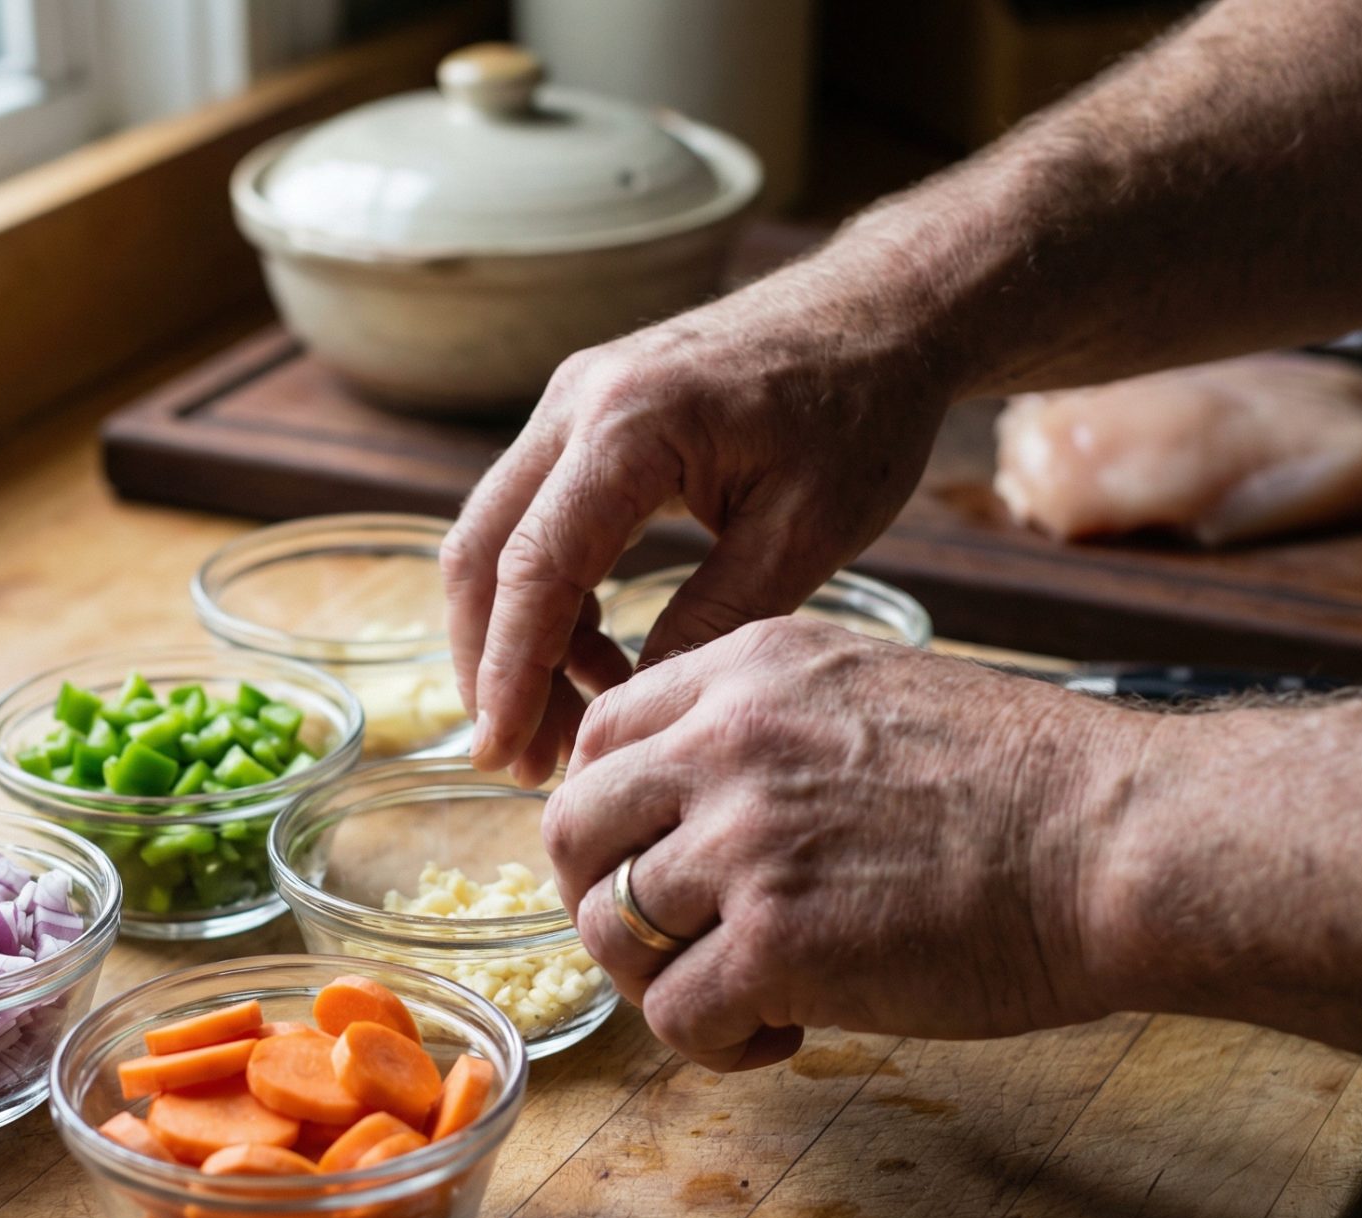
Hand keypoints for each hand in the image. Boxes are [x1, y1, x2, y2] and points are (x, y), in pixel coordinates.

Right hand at [441, 256, 955, 784]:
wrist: (878, 312)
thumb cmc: (860, 411)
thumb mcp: (807, 532)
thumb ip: (716, 618)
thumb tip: (639, 708)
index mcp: (631, 423)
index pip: (536, 566)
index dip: (512, 670)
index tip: (505, 752)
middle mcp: (578, 401)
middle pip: (482, 551)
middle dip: (488, 665)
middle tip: (518, 761)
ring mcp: (572, 402)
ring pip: (495, 537)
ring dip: (512, 637)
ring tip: (562, 729)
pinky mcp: (585, 417)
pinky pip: (533, 517)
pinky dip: (547, 597)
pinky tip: (594, 661)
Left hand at [540, 618, 1144, 1070]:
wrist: (1117, 839)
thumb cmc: (1025, 782)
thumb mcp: (871, 694)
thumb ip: (768, 730)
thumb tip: (693, 810)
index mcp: (750, 670)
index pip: (601, 736)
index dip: (609, 815)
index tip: (647, 860)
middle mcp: (726, 742)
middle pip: (573, 830)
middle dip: (602, 899)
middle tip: (668, 944)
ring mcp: (745, 842)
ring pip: (611, 929)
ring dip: (662, 979)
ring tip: (742, 995)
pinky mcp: (777, 943)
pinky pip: (674, 1014)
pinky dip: (714, 1043)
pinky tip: (781, 1034)